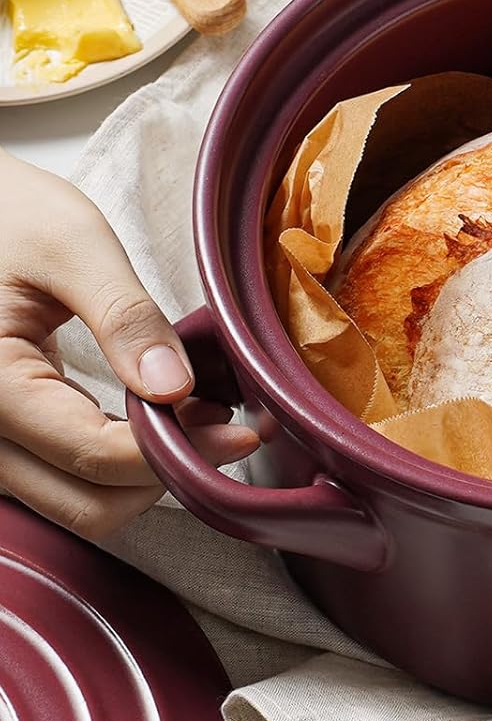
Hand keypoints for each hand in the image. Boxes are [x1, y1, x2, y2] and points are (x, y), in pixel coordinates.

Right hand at [0, 149, 256, 539]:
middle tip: (219, 427)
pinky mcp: (2, 441)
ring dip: (141, 479)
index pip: (96, 457)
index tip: (239, 433)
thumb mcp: (71, 243)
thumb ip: (125, 316)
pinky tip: (151, 421)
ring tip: (191, 420)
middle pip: (89, 506)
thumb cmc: (7, 213)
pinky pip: (62, 483)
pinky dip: (113, 468)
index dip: (179, 452)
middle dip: (163, 476)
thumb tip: (175, 388)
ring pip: (77, 506)